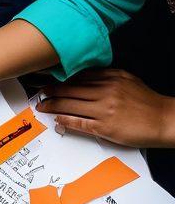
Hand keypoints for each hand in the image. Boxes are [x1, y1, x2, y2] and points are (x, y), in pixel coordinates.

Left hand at [38, 69, 174, 147]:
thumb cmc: (146, 102)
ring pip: (70, 105)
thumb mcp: (127, 80)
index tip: (49, 79)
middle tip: (40, 93)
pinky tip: (56, 119)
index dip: (61, 78)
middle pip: (71, 90)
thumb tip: (85, 77)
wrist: (163, 119)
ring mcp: (104, 110)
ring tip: (42, 106)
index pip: (79, 76)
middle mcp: (106, 91)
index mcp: (112, 78)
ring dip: (53, 106)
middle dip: (52, 91)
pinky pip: (78, 123)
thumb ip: (107, 77)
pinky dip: (65, 120)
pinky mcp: (104, 127)